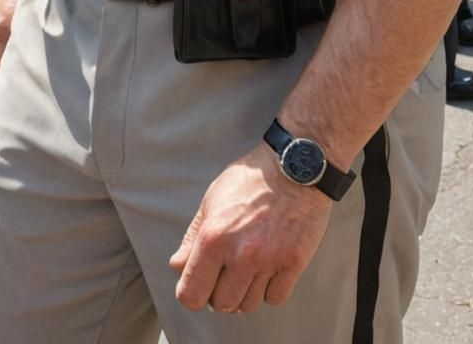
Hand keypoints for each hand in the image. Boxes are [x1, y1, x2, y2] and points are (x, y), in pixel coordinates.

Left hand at [169, 142, 330, 313]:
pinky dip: (270, 289)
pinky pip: (275, 298)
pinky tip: (269, 267)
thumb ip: (192, 237)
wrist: (295, 166)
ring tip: (249, 266)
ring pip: (248, 305)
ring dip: (246, 291)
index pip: (191, 295)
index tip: (201, 282)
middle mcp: (240, 253)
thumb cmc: (250, 179)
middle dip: (220, 291)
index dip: (193, 292)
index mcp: (213, 236)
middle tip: (227, 270)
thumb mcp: (212, 199)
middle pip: (221, 304)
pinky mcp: (294, 262)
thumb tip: (177, 267)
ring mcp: (269, 260)